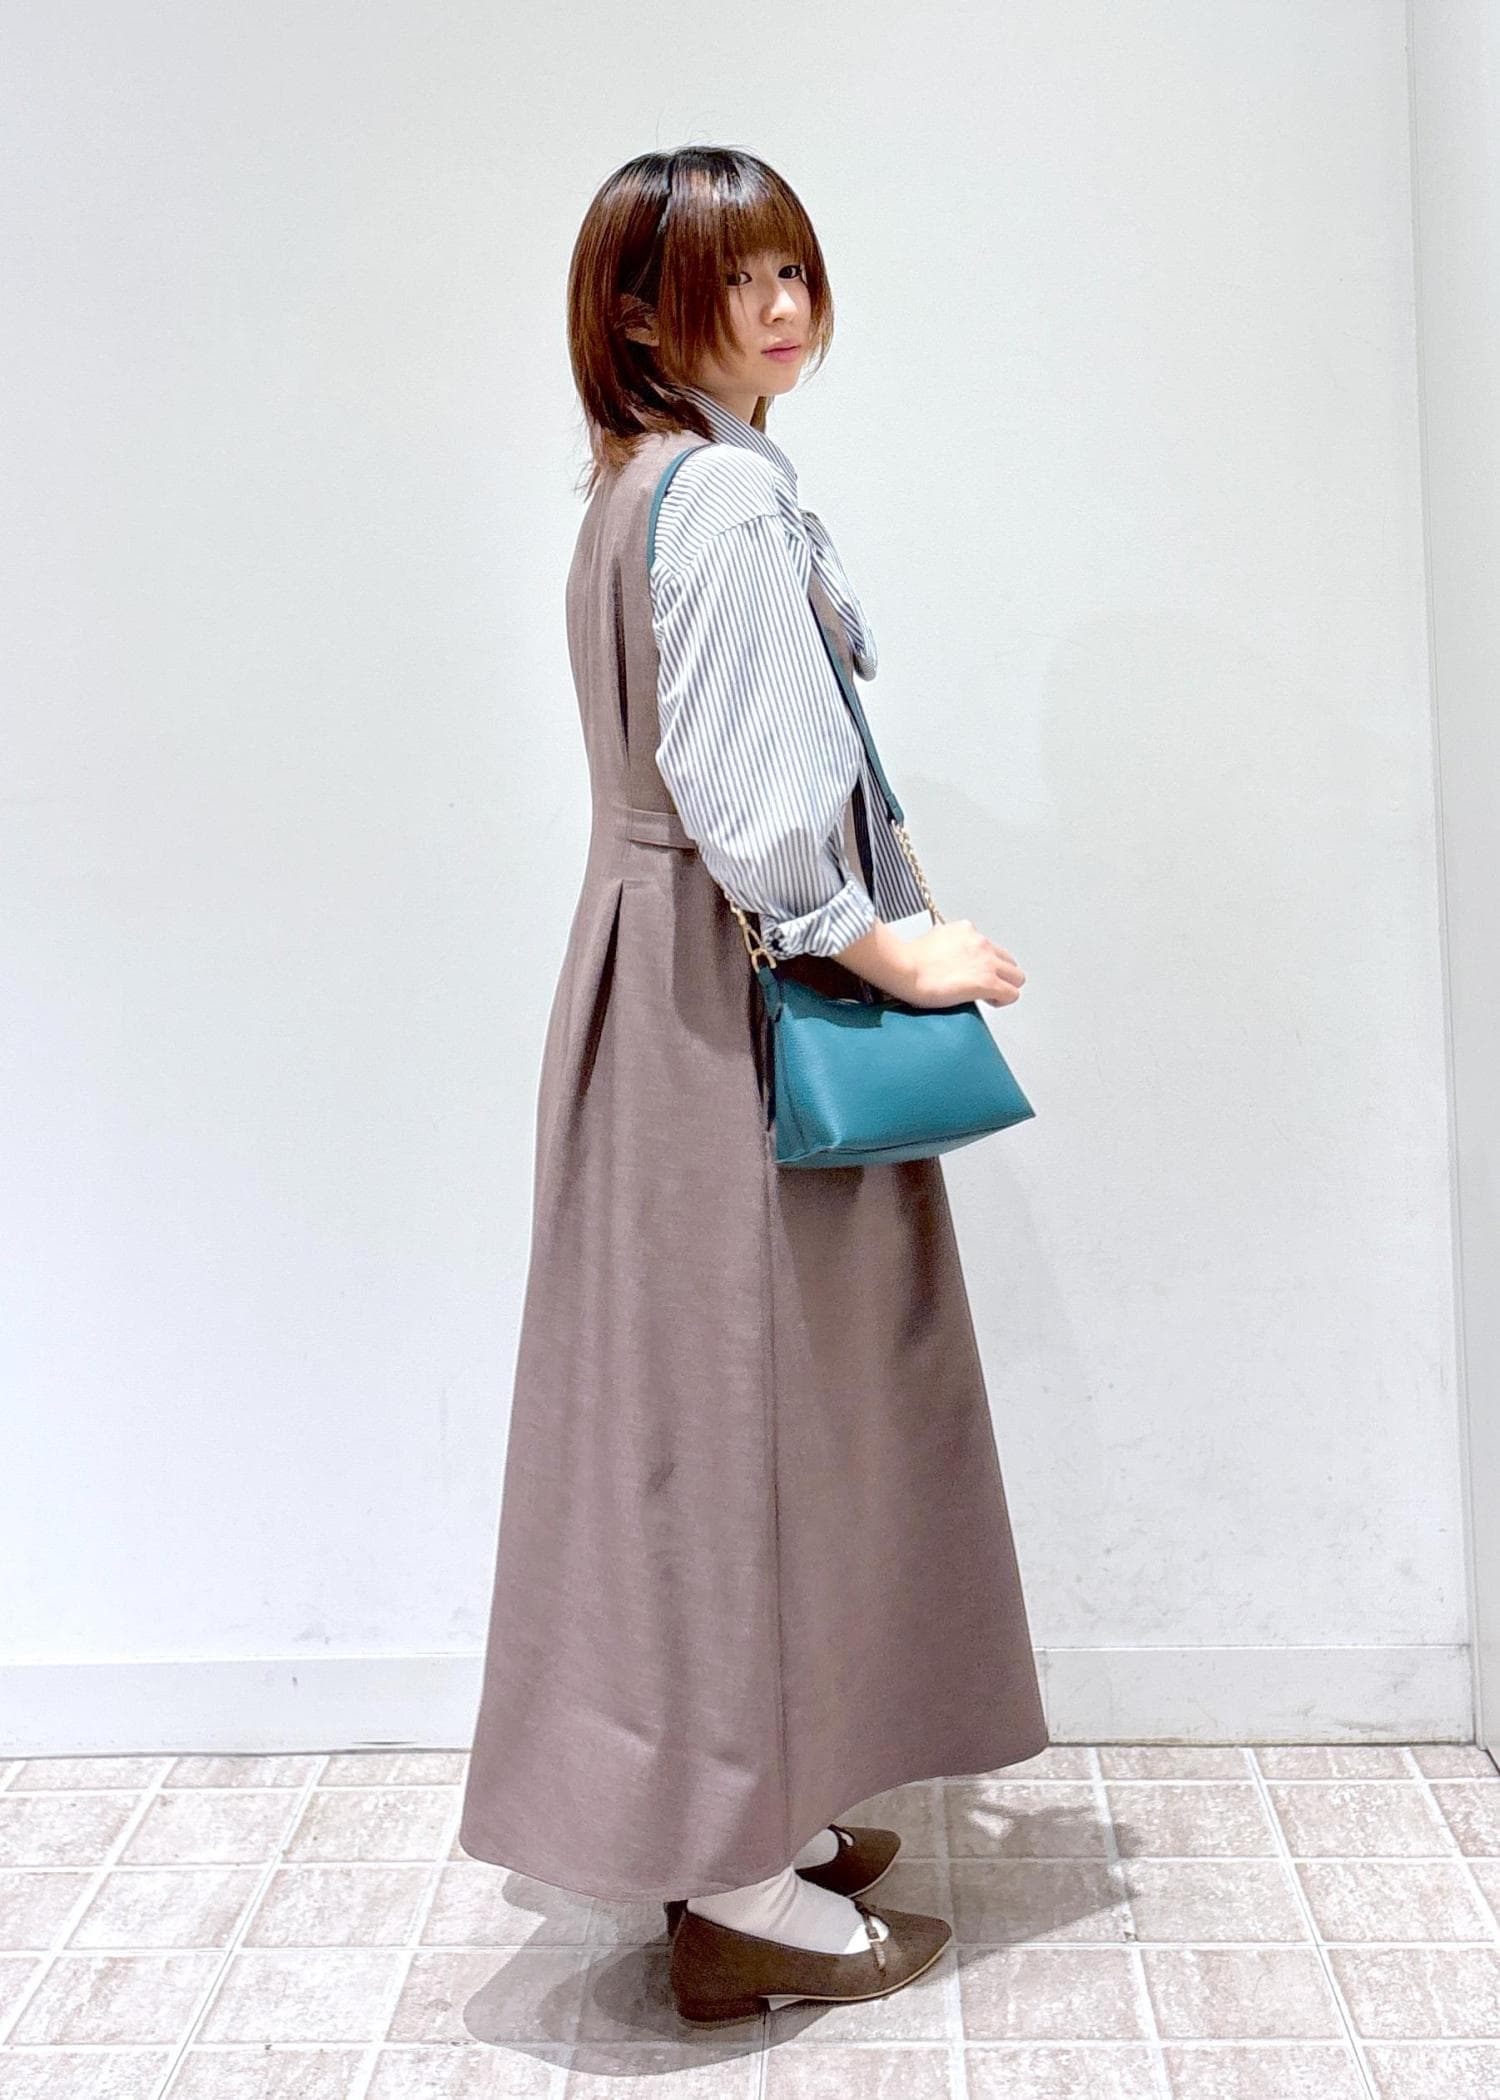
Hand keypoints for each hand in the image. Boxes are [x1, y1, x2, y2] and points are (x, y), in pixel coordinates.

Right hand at [902, 920, 1024, 1009]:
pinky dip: (1002, 1000)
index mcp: (966, 930)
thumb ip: (946, 945)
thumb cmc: (908, 959)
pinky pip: (1011, 994)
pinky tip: (988, 1003)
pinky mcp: (987, 982)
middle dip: (1000, 974)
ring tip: (988, 996)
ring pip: (1016, 977)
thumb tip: (944, 957)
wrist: (903, 968)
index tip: (973, 973)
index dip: (984, 963)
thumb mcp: (931, 940)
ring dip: (1004, 986)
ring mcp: (986, 962)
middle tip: (984, 986)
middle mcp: (980, 942)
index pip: (988, 947)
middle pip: (1008, 961)